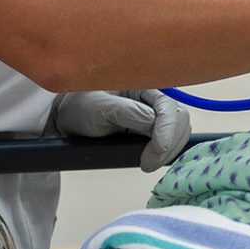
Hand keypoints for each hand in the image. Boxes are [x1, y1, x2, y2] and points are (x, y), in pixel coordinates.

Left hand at [44, 88, 191, 171]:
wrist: (69, 118)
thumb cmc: (79, 106)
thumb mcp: (98, 107)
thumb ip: (126, 111)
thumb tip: (153, 123)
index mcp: (143, 84)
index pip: (169, 107)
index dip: (167, 132)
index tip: (154, 154)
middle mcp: (154, 97)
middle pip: (180, 119)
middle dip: (170, 144)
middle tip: (148, 164)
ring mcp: (156, 113)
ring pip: (180, 131)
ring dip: (169, 150)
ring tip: (147, 163)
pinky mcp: (153, 128)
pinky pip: (172, 139)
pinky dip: (167, 152)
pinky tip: (152, 160)